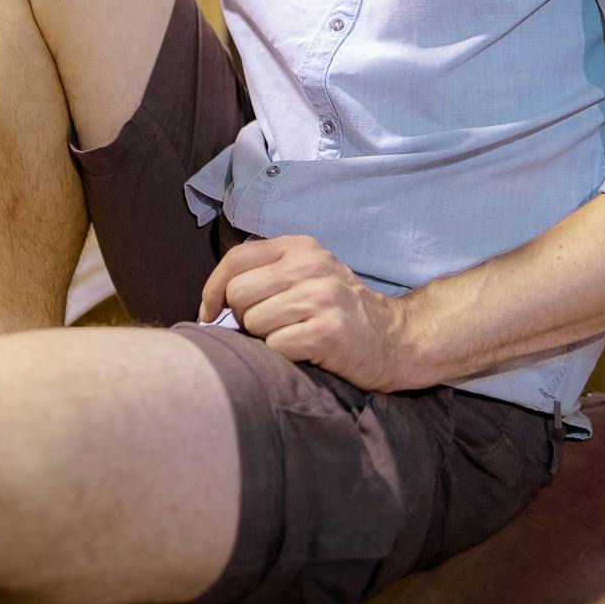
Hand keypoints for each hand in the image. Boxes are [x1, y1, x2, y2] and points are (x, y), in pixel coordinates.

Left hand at [199, 235, 424, 391]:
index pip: (235, 260)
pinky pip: (275, 347)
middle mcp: (310, 266)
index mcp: (300, 248)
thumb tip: (212, 302)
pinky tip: (304, 351)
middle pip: (238, 294)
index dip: (213, 290)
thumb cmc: (338, 309)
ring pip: (254, 322)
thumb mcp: (308, 275)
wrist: (394, 338)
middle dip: (243, 318)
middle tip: (267, 327)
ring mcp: (321, 298)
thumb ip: (266, 275)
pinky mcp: (328, 332)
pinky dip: (282, 355)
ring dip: (265, 338)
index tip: (210, 313)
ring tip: (292, 337)